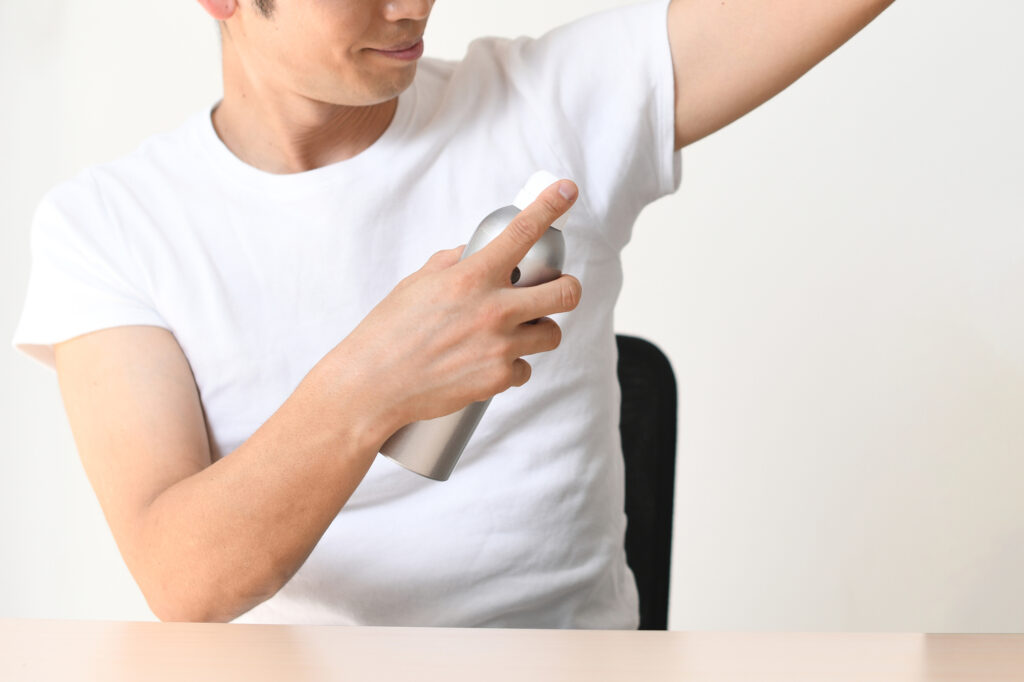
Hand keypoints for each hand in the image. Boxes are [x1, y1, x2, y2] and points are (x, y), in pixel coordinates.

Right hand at [318, 179, 581, 445]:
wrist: (372, 386)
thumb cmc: (388, 332)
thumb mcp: (416, 284)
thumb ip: (451, 263)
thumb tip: (472, 252)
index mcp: (471, 277)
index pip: (521, 232)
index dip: (550, 206)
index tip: (566, 191)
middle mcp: (493, 309)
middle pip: (565, 293)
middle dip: (567, 289)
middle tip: (556, 290)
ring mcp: (499, 346)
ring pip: (551, 334)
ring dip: (538, 331)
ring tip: (513, 334)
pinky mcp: (498, 379)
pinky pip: (524, 369)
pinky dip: (510, 367)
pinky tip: (486, 365)